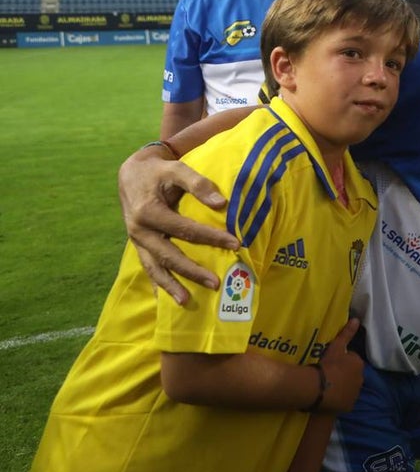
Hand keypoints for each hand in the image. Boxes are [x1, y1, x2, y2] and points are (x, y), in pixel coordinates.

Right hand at [120, 146, 236, 304]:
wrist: (132, 173)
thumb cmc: (159, 171)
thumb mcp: (176, 169)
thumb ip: (198, 183)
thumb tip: (221, 203)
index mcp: (148, 212)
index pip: (185, 229)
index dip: (211, 237)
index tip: (235, 244)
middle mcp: (139, 230)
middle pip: (168, 255)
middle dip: (192, 271)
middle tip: (216, 283)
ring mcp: (137, 241)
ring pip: (155, 267)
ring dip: (170, 286)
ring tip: (186, 301)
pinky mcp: (139, 246)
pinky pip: (148, 267)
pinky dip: (158, 283)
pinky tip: (167, 299)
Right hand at [317, 318, 364, 412]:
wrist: (318, 387)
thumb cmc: (327, 365)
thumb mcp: (336, 347)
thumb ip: (347, 333)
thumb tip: (356, 320)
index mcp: (359, 364)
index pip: (351, 360)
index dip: (340, 361)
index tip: (330, 363)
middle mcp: (361, 378)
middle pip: (351, 374)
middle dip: (344, 374)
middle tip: (328, 375)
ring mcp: (355, 393)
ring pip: (349, 387)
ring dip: (342, 386)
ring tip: (327, 386)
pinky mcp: (349, 406)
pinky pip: (345, 401)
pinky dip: (339, 399)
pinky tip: (329, 398)